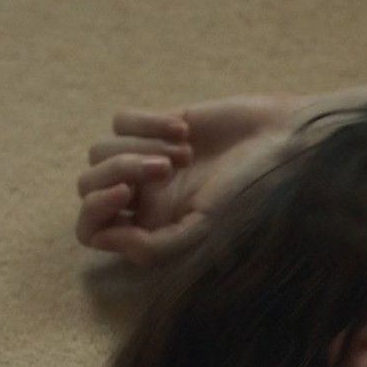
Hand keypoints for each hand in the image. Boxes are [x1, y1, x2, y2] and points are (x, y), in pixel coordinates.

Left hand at [76, 94, 299, 266]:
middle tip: (165, 168)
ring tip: (184, 150)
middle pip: (87, 185)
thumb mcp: (204, 227)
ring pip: (100, 151)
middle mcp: (142, 196)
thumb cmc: (248, 190)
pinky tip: (184, 129)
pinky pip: (119, 121)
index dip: (94, 211)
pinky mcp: (153, 124)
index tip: (126, 193)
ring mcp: (144, 159)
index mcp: (150, 227)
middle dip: (119, 171)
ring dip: (140, 146)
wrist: (280, 140)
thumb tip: (104, 237)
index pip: (90, 228)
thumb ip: (152, 246)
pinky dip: (148, 122)